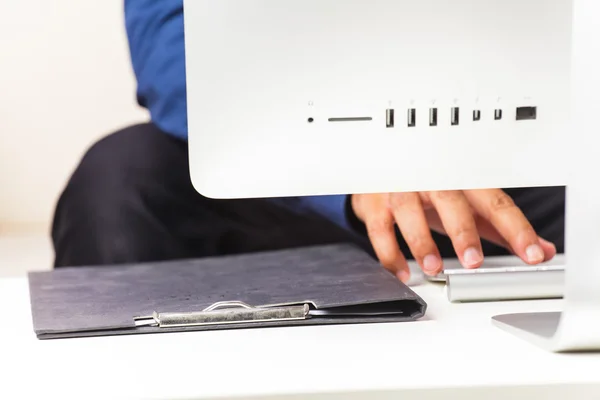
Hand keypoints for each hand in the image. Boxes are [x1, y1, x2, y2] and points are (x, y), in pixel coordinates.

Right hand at [351, 190, 556, 282]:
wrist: (382, 171)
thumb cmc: (428, 190)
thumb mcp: (466, 202)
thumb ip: (499, 226)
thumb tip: (542, 248)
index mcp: (462, 181)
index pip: (494, 202)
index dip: (515, 228)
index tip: (531, 252)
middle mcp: (431, 181)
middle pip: (449, 201)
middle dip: (462, 231)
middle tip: (473, 261)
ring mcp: (401, 190)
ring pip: (408, 211)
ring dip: (421, 242)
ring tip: (433, 268)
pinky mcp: (375, 205)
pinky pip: (380, 229)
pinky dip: (390, 254)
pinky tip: (402, 272)